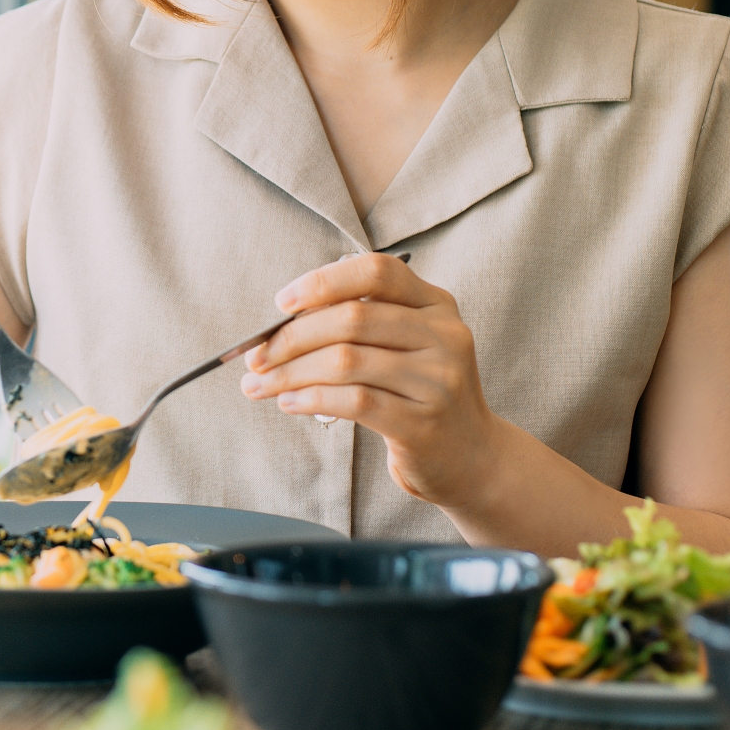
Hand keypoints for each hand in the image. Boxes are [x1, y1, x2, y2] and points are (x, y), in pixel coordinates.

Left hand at [239, 253, 505, 506]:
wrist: (473, 458)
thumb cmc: (420, 395)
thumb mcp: (406, 347)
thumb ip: (360, 324)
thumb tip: (280, 324)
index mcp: (436, 305)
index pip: (377, 271)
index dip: (323, 282)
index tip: (281, 303)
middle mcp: (444, 336)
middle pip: (351, 318)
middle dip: (291, 337)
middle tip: (255, 356)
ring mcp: (438, 380)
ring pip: (345, 361)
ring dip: (289, 373)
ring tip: (260, 385)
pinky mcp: (423, 424)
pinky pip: (353, 402)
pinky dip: (310, 399)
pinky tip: (290, 402)